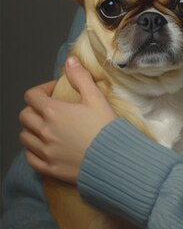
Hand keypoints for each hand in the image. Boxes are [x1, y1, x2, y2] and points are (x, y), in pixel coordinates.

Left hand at [19, 56, 116, 182]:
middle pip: (25, 116)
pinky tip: (46, 146)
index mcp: (53, 112)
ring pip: (24, 137)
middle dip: (34, 109)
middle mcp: (44, 131)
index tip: (55, 92)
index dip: (42, 90)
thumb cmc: (105, 127)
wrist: (112, 160)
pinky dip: (33, 150)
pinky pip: (29, 157)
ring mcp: (44, 151)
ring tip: (47, 127)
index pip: (32, 96)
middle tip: (50, 109)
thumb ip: (81, 77)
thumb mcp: (96, 98)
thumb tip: (70, 61)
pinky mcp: (48, 168)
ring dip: (32, 129)